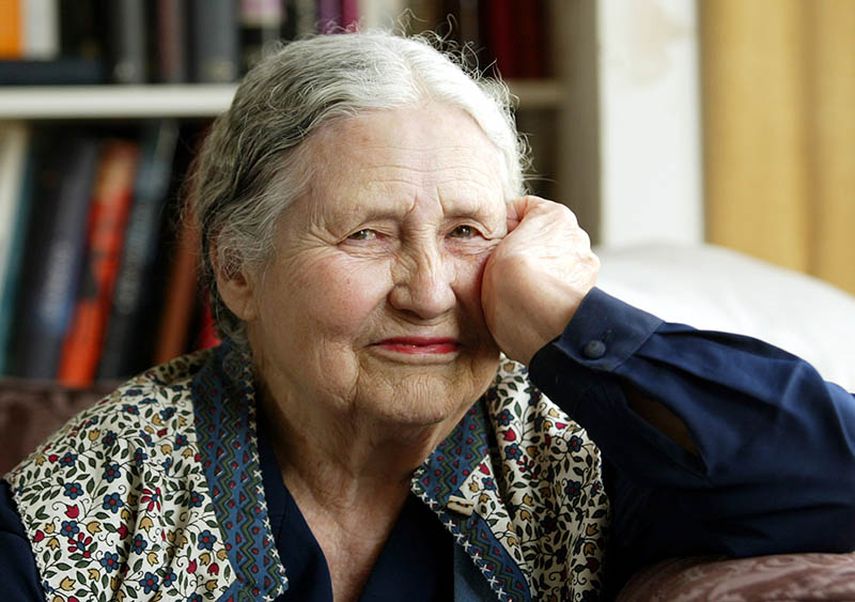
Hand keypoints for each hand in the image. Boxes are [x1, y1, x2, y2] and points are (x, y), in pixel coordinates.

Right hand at [481, 196, 598, 363]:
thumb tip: (499, 247)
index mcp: (555, 216)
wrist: (537, 319)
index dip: (504, 225)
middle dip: (527, 250)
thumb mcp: (491, 246)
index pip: (525, 209)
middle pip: (544, 238)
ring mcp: (585, 267)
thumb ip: (498, 239)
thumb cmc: (511, 283)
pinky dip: (552, 293)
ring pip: (556, 264)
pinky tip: (535, 305)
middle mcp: (577, 237)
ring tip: (519, 292)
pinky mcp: (587, 294)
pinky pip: (563, 287)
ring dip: (542, 273)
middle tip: (503, 270)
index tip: (492, 242)